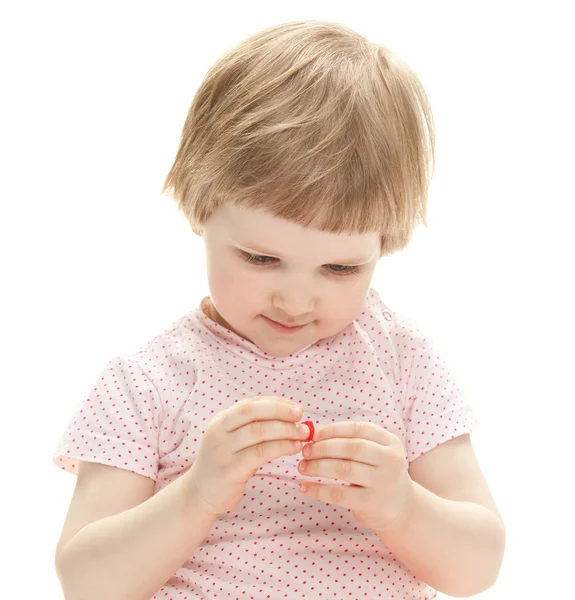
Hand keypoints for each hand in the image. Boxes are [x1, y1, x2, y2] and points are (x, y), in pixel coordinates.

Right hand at [185, 396, 308, 516]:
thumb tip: (288, 414)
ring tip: (303, 433)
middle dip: (280, 410)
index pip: (250, 404)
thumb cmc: (225, 463)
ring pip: (258, 431)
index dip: (275, 403)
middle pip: (253, 412)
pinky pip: (260, 453)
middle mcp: (219, 431)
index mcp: (221, 420)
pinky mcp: (230, 469)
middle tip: (301, 414)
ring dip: (285, 430)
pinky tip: (294, 447)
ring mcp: (223, 450)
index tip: (295, 406)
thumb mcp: (233, 439)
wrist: (199, 494)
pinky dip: (280, 447)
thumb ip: (253, 426)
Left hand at [297, 421, 413, 530]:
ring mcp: (382, 482)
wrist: (402, 508)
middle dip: (323, 447)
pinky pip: (339, 494)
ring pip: (343, 469)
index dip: (333, 430)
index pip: (359, 429)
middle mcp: (390, 460)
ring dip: (317, 466)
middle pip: (351, 447)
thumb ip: (354, 441)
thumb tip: (315, 434)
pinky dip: (318, 490)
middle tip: (305, 451)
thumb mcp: (377, 453)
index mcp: (390, 442)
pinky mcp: (371, 503)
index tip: (314, 435)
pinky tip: (305, 487)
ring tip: (302, 467)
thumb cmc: (380, 474)